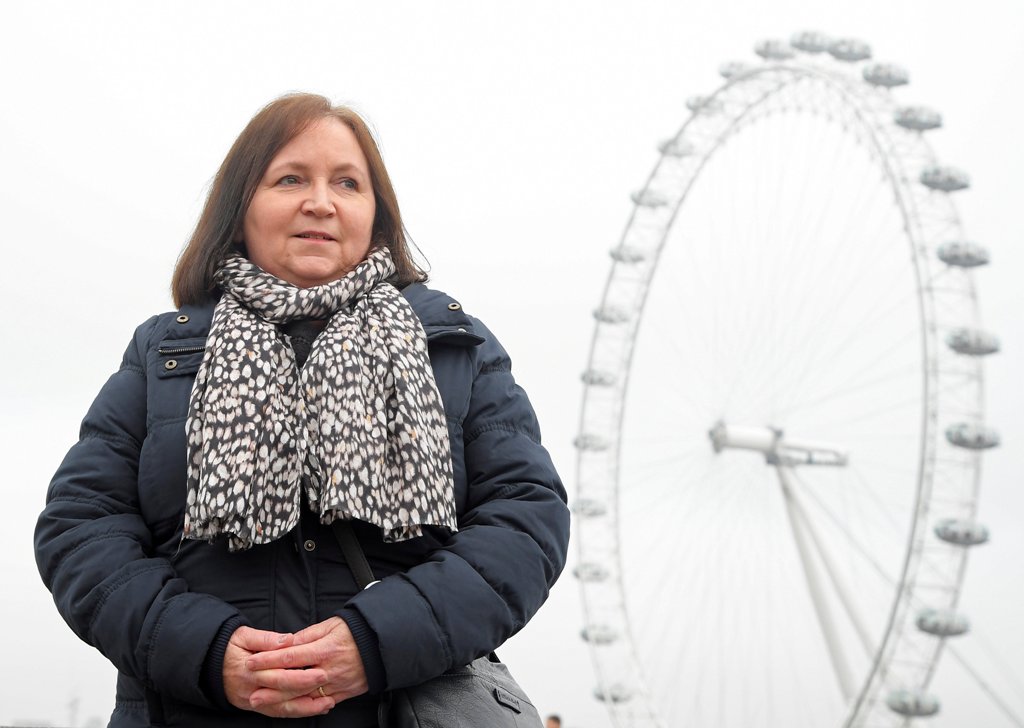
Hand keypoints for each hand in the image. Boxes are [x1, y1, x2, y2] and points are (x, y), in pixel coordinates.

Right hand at [222, 625, 335, 717]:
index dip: (301, 676)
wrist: (208, 665)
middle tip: (329, 686)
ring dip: (305, 708)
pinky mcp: (255, 706)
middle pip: (283, 693)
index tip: (320, 672)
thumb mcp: (243, 635)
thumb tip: (288, 639)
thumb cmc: (228, 646)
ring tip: (327, 703)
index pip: (279, 674)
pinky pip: (276, 712)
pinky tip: (312, 709)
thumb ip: (266, 638)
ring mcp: (253, 700)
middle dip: (308, 691)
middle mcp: (252, 688)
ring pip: (282, 708)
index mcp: (250, 669)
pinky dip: (295, 712)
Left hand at [245, 616, 368, 703]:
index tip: (251, 662)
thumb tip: (285, 642)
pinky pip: (320, 703)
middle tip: (250, 691)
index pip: (291, 655)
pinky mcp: (343, 693)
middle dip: (270, 686)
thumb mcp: (331, 626)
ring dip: (282, 700)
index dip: (268, 660)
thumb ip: (306, 635)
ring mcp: (336, 684)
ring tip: (263, 702)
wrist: (381, 645)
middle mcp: (329, 668)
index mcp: (325, 648)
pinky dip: (303, 706)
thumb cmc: (355, 631)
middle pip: (294, 680)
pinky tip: (288, 707)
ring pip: (304, 696)